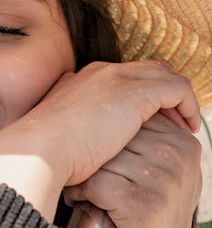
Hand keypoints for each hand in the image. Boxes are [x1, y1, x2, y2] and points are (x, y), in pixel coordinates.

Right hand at [0, 61, 199, 220]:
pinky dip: (187, 105)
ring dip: (177, 97)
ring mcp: (116, 78)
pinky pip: (177, 88)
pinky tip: (189, 127)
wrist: (37, 152)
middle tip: (173, 120)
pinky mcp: (135, 92)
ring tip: (186, 124)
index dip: (138, 95)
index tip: (148, 122)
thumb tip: (85, 154)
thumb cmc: (42, 157)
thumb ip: (74, 137)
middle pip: (143, 70)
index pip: (118, 78)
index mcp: (79, 83)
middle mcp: (99, 73)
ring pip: (163, 74)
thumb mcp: (59, 141)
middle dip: (162, 91)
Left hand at [63, 112, 202, 227]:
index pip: (134, 118)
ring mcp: (164, 179)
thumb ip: (146, 142)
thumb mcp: (156, 177)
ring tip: (82, 191)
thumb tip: (110, 104)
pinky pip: (98, 183)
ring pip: (104, 157)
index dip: (107, 137)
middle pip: (117, 135)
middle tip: (85, 176)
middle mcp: (179, 157)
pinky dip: (81, 193)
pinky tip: (80, 204)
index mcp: (183, 144)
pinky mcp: (145, 203)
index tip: (101, 161)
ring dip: (84, 174)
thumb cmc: (145, 222)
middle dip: (93, 154)